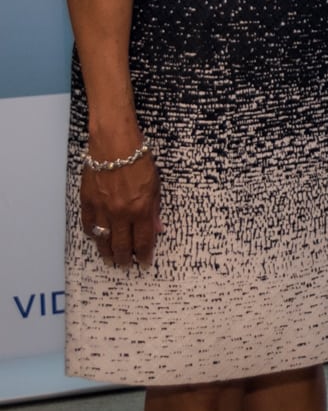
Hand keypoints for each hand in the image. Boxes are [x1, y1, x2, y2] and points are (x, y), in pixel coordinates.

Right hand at [79, 143, 161, 269]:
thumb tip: (157, 230)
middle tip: (126, 266)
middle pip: (121, 245)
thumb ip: (154, 210)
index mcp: (140, 209)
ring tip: (110, 260)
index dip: (144, 255)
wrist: (114, 144)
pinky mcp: (87, 202)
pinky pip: (88, 225)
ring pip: (102, 239)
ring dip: (106, 253)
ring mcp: (101, 209)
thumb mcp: (155, 185)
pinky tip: (96, 239)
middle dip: (124, 259)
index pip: (142, 241)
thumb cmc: (139, 161)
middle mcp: (120, 213)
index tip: (145, 264)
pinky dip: (93, 234)